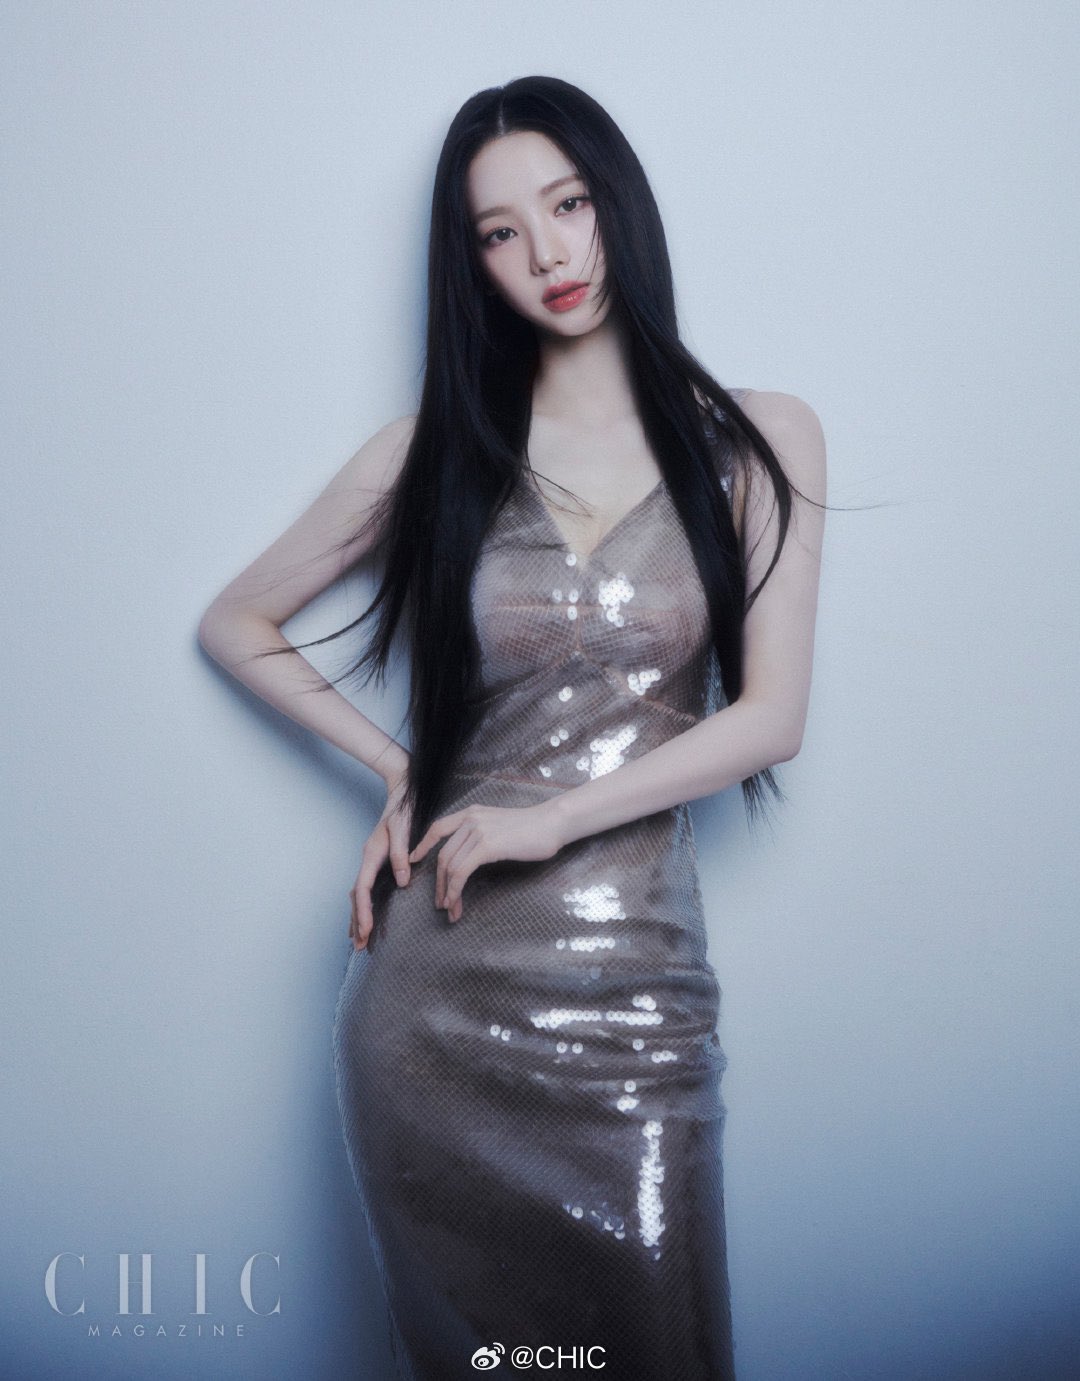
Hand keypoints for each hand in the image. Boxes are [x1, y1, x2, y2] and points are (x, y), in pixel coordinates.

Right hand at [349, 766, 412, 950]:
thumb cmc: (406, 808)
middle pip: (356, 896)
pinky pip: (367, 888)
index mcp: (373, 853)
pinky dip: (364, 905)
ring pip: (358, 894)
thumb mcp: (405, 829)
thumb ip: (402, 855)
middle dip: (357, 921)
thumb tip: (401, 882)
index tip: (367, 931)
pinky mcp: (379, 860)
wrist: (405, 789)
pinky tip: (366, 915)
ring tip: (359, 939)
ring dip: (358, 916)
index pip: (362, 889)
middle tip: (359, 946)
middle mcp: (369, 858)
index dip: (363, 911)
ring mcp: (372, 860)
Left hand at [408, 801, 564, 923]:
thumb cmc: (532, 829)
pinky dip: (454, 889)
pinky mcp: (486, 846)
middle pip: (442, 854)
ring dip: (446, 891)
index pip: (437, 828)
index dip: (423, 845)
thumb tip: (471, 855)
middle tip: (440, 902)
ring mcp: (477, 831)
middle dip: (438, 882)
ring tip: (449, 908)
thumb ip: (482, 834)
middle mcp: (470, 819)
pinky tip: (455, 901)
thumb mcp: (499, 825)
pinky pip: (461, 871)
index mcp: (471, 813)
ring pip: (449, 866)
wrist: (552, 824)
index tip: (414, 860)